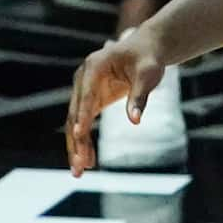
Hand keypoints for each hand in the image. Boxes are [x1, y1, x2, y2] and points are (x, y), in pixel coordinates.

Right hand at [65, 26, 164, 174]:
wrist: (146, 50)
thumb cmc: (148, 59)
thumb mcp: (148, 76)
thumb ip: (139, 97)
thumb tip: (135, 121)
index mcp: (94, 67)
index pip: (86, 96)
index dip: (83, 116)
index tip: (79, 135)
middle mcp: (83, 78)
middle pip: (75, 113)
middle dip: (76, 141)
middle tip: (78, 166)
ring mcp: (83, 90)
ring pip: (75, 122)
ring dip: (77, 146)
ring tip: (79, 171)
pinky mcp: (89, 100)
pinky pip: (83, 123)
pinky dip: (85, 142)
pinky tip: (89, 161)